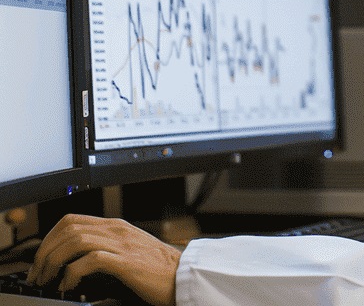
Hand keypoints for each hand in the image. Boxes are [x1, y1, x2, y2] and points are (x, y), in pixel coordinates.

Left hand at [26, 214, 180, 305]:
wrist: (182, 275)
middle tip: (38, 274)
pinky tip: (69, 285)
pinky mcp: (126, 261)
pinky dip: (72, 273)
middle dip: (45, 252)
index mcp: (115, 226)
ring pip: (75, 240)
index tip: (40, 260)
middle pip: (68, 228)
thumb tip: (75, 262)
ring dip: (54, 262)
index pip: (72, 220)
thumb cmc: (156, 268)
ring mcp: (121, 244)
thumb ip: (107, 248)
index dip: (49, 239)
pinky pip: (90, 260)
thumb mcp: (128, 251)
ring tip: (49, 281)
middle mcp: (116, 230)